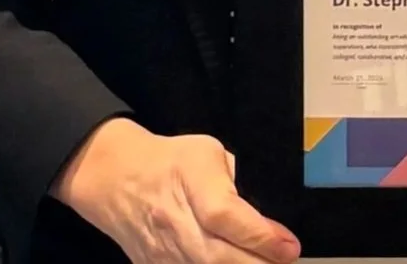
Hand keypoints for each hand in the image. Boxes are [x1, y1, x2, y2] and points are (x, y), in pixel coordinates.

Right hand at [53, 117, 301, 263]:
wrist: (118, 179)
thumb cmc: (171, 161)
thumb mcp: (208, 153)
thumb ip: (236, 185)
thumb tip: (267, 226)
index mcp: (189, 178)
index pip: (225, 215)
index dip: (260, 236)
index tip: (289, 247)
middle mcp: (173, 220)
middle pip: (218, 257)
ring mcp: (162, 252)